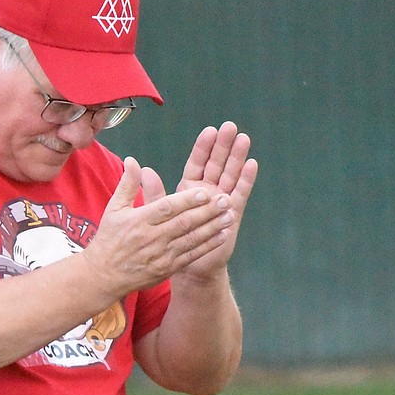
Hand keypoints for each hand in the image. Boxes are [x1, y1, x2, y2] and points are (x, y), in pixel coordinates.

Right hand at [84, 157, 234, 295]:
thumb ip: (127, 184)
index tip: (205, 192)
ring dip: (213, 227)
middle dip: (207, 212)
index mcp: (138, 220)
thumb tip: (133, 160)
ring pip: (192, 239)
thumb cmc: (109, 238)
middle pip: (184, 223)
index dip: (187, 200)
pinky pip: (192, 255)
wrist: (104, 276)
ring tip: (230, 215)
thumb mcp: (113, 209)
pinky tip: (222, 235)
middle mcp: (152, 238)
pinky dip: (208, 245)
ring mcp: (162, 255)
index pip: (166, 208)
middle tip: (225, 200)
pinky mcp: (168, 268)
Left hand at [166, 122, 257, 281]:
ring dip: (237, 157)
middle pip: (217, 164)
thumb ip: (154, 193)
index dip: (204, 147)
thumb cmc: (172, 239)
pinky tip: (252, 164)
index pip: (198, 162)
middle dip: (223, 145)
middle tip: (231, 127)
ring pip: (230, 174)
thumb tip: (143, 170)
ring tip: (243, 139)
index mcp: (189, 188)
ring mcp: (221, 200)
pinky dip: (245, 179)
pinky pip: (240, 193)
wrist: (190, 267)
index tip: (210, 130)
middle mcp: (208, 191)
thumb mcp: (158, 214)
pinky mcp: (232, 213)